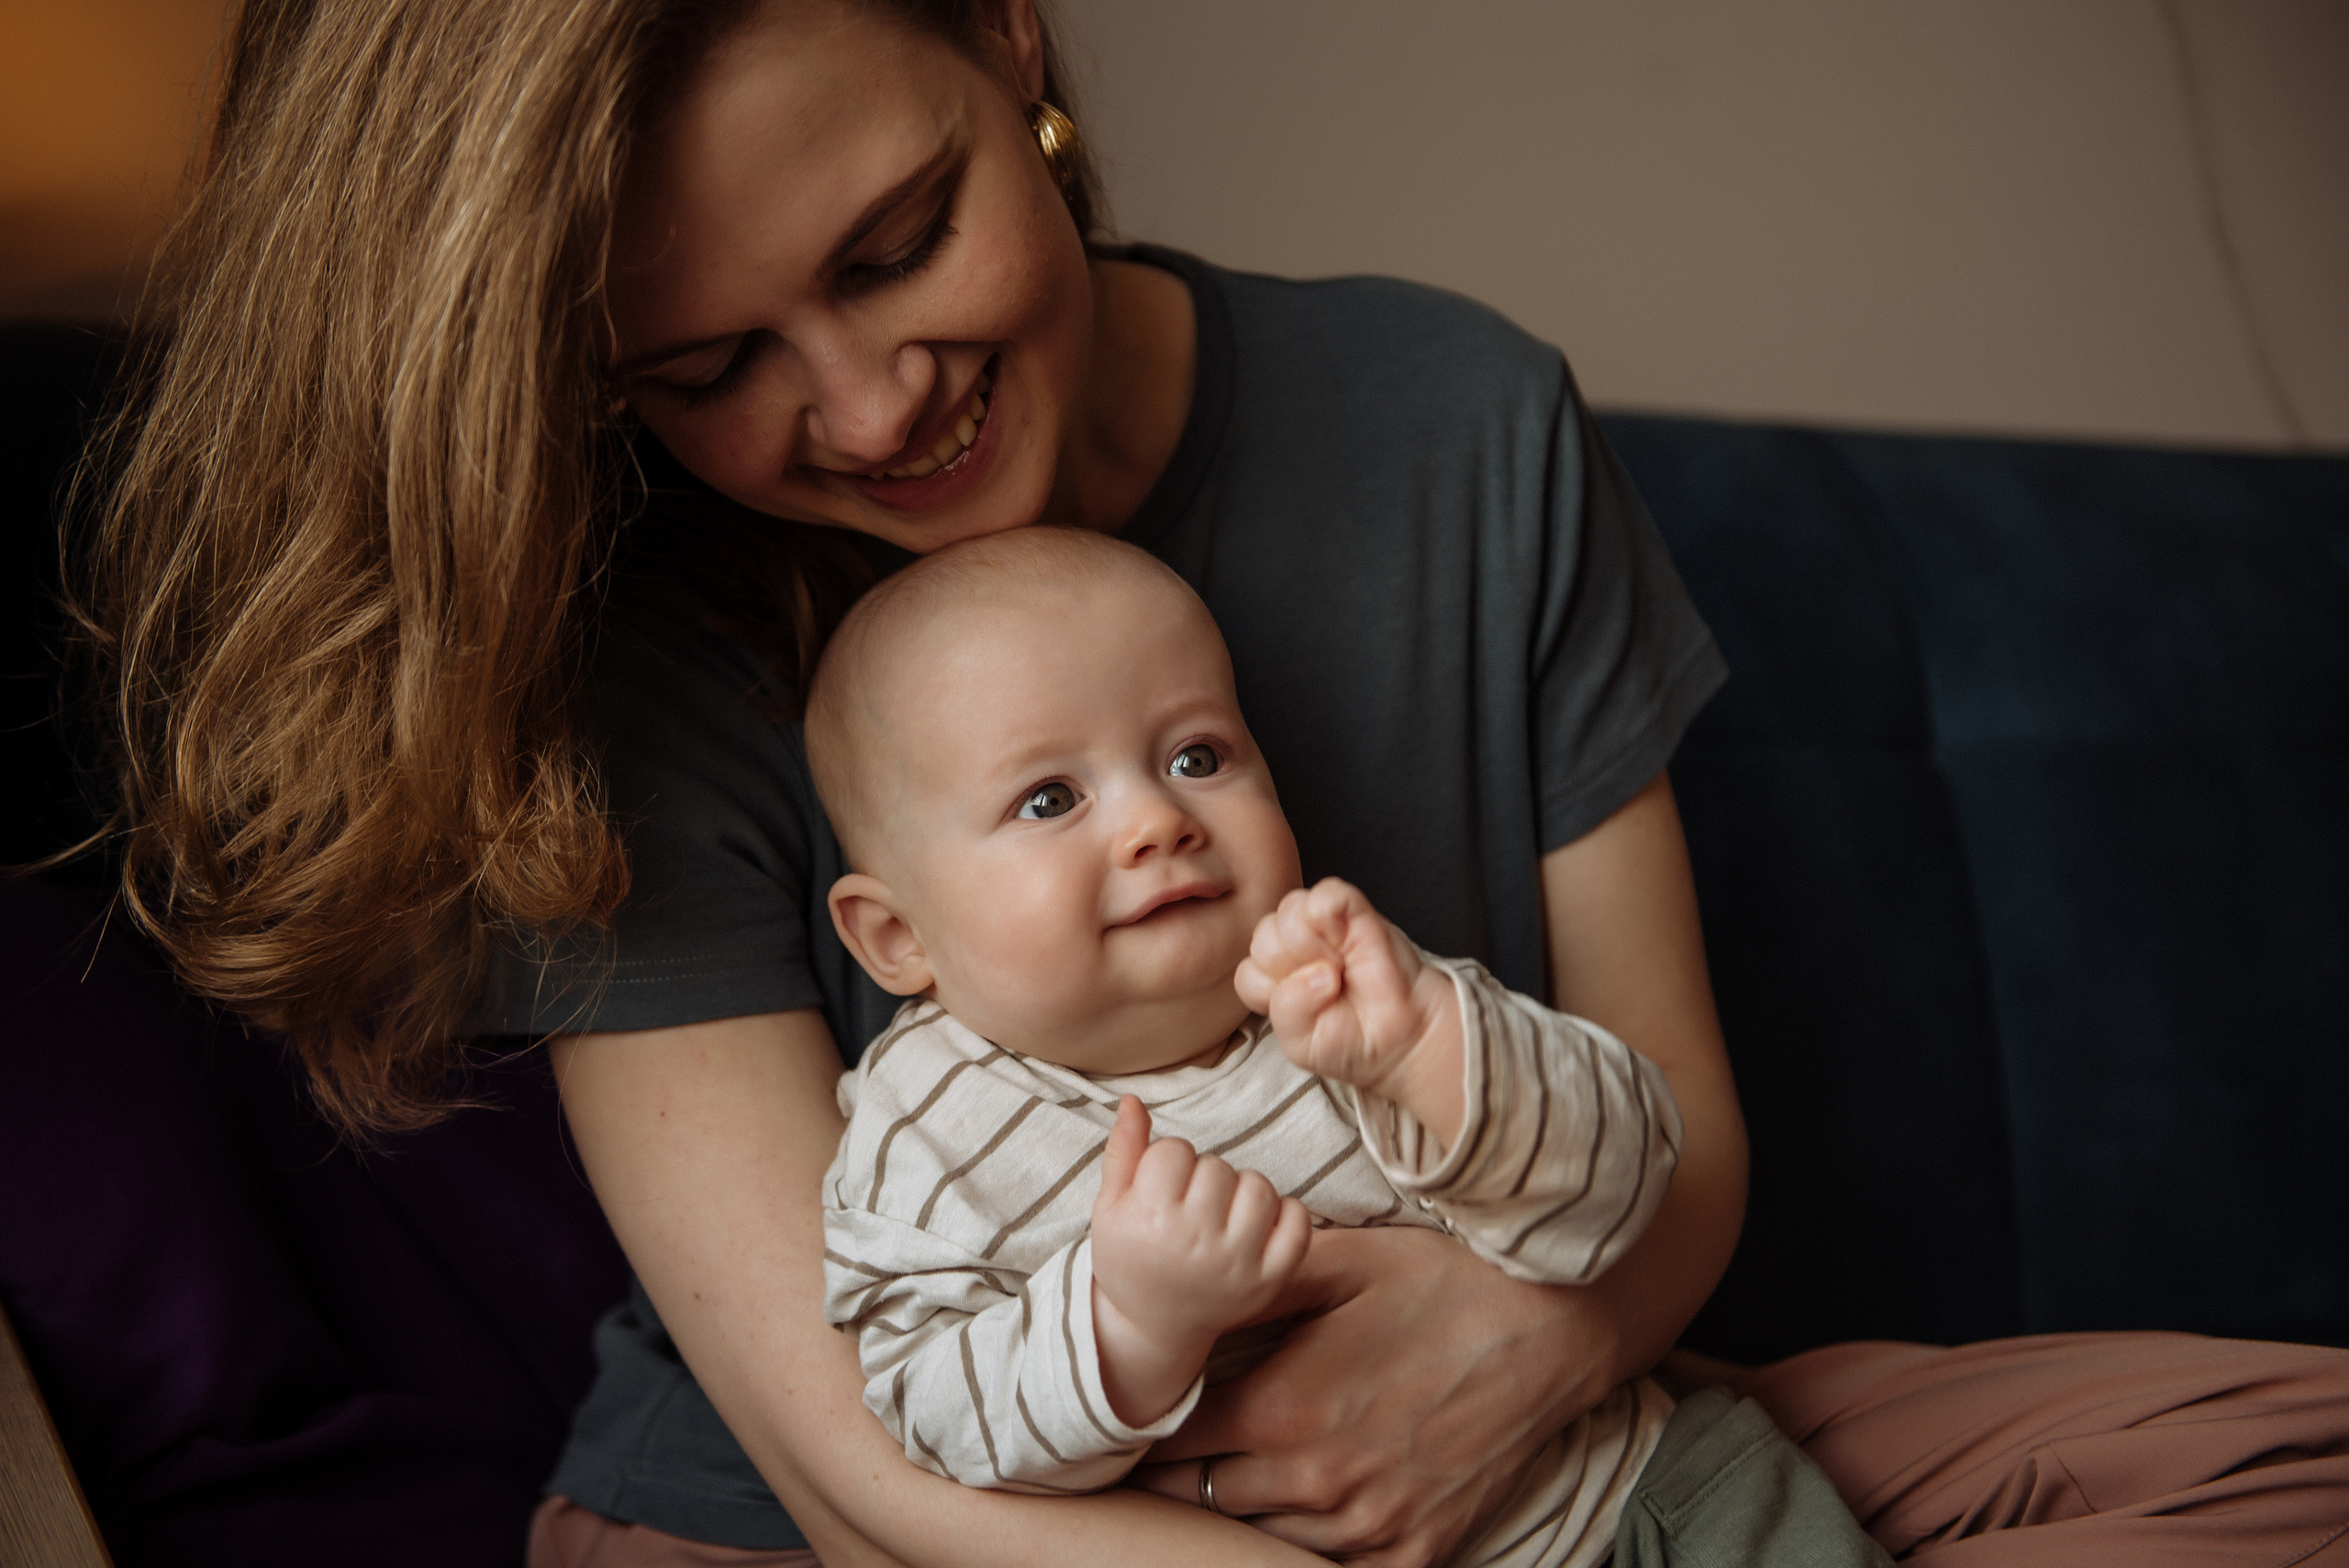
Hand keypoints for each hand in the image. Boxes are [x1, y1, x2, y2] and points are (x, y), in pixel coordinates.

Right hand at [1091, 1096, 1311, 1425]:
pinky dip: (1285, 1215)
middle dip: (1202, 1175)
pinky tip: (1258, 1225)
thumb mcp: (1109, 1208)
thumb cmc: (1129, 1258)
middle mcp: (1197, 1242)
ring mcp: (1238, 1263)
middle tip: (1188, 1205)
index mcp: (1151, 1221)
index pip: (1175, 1150)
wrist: (1153, 1328)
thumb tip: (1133, 1100)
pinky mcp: (1270, 1280)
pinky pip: (1297, 1222)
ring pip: (1258, 1187)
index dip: (1167, 1162)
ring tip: (1221, 1212)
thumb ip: (1123, 1151)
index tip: (1160, 1188)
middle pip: (1217, 1166)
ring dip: (1242, 1190)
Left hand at [1133, 1226, 1618, 1567]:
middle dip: (1183, 1474)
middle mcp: (1320, 1479)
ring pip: (1265, 1538)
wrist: (1553, 1327)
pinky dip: (1314, 1544)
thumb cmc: (1442, 1282)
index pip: (1177, 1442)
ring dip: (1245, 1509)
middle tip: (1170, 1452)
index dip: (1149, 1430)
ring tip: (1235, 1475)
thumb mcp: (1341, 1262)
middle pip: (1208, 1499)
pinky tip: (1309, 1508)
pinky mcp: (1418, 1550)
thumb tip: (1188, 1286)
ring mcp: (1371, 1524)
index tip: (1140, 1417)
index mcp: (1286, 1407)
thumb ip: (1256, 1284)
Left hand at [1236, 879, 1462, 1139]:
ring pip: (1288, 912)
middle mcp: (1294, 946)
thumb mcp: (1302, 1044)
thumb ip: (1287, 1011)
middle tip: (1329, 988)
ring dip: (1312, 947)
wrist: (1404, 1036)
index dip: (1272, 994)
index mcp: (1275, 979)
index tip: (1307, 1011)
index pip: (1247, 972)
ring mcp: (1322, 925)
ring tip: (1338, 968)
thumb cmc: (1352, 1039)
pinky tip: (1344, 942)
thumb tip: (1314, 972)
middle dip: (1293, 971)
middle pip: (1263, 938)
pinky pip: (1326, 892)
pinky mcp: (1353, 910)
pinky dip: (1329, 916)